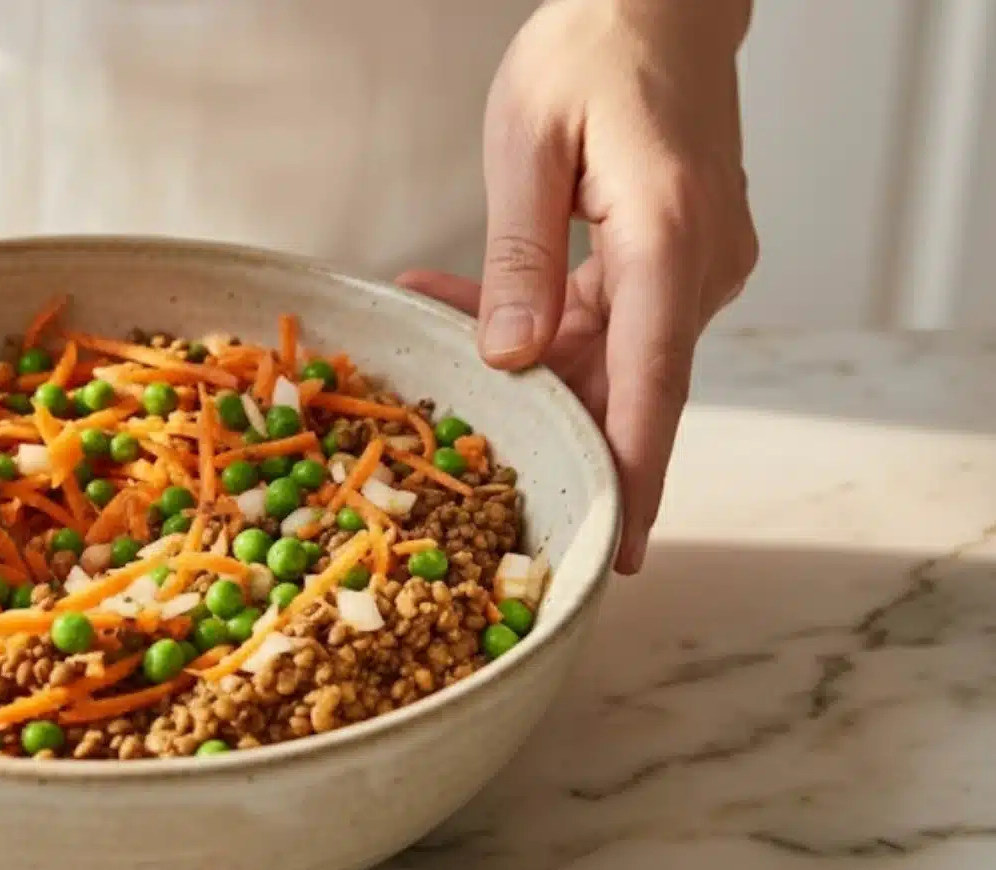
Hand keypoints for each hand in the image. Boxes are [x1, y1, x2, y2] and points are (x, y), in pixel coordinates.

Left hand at [397, 0, 757, 573]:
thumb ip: (519, 258)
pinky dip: (547, 325)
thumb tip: (509, 361)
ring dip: (531, 365)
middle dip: (554, 427)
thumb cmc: (591, 48)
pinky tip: (471, 305)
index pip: (651, 383)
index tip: (620, 548)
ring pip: (613, 353)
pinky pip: (612, 317)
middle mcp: (699, 261)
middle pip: (630, 383)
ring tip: (442, 344)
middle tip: (482, 473)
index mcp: (665, 236)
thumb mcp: (526, 144)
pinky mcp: (680, 255)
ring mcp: (698, 262)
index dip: (634, 476)